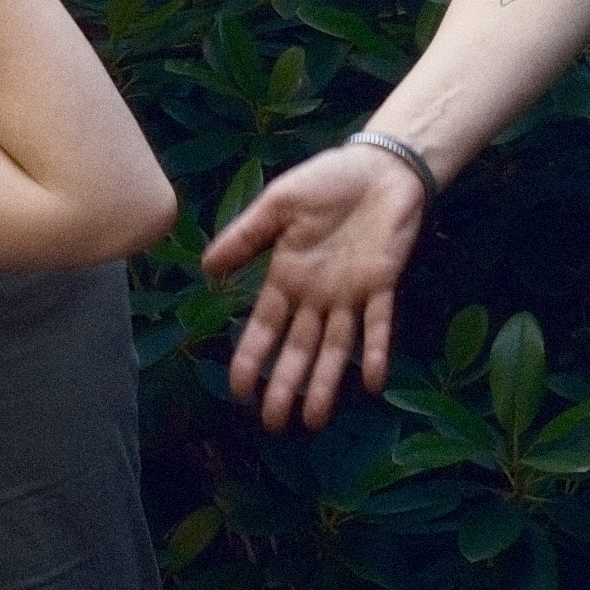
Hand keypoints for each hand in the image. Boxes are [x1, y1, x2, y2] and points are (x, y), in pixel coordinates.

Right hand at [198, 141, 434, 430]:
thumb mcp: (277, 204)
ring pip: (335, 347)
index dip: (250, 359)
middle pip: (298, 348)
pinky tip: (371, 382)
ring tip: (313, 420)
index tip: (237, 391)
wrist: (380, 165)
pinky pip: (379, 324)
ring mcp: (351, 293)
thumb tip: (206, 270)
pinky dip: (375, 351)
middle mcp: (317, 295)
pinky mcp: (383, 283)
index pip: (264, 327)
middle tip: (274, 424)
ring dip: (325, 382)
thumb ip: (244, 236)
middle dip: (285, 385)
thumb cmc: (327, 181)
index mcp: (287, 276)